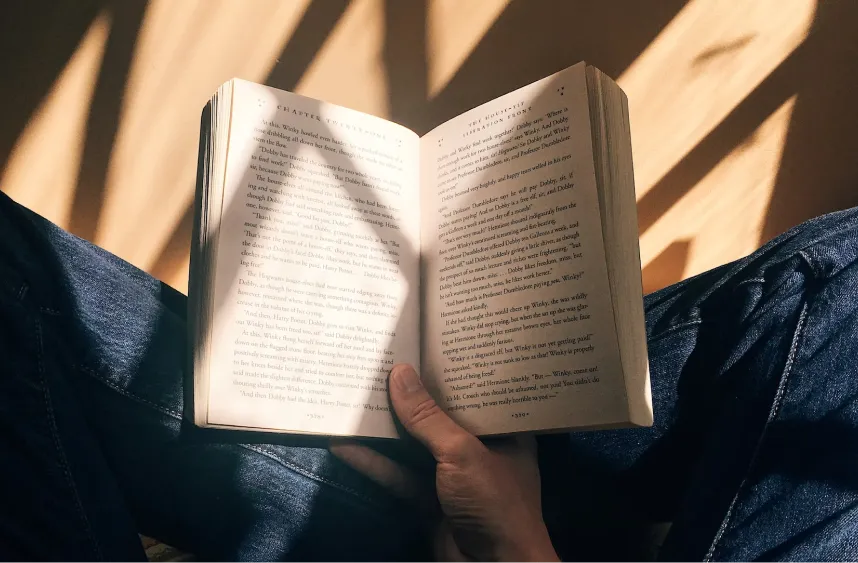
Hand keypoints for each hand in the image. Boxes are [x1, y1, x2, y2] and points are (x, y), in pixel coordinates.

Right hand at [331, 364, 559, 562]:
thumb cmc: (495, 503)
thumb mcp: (462, 453)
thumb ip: (428, 417)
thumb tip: (398, 373)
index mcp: (503, 430)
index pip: (476, 390)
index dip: (451, 368)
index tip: (423, 340)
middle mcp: (479, 448)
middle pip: (438, 415)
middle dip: (410, 394)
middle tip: (381, 358)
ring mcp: (450, 475)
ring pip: (412, 444)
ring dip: (385, 426)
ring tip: (354, 393)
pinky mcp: (426, 499)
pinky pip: (396, 474)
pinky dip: (372, 462)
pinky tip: (344, 443)